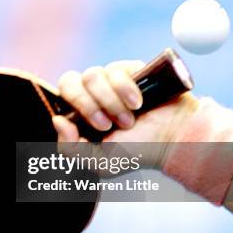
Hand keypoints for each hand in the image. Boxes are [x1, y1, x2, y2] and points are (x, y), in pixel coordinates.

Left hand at [52, 60, 199, 144]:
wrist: (174, 141)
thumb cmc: (138, 152)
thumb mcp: (99, 162)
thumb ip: (70, 149)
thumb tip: (57, 120)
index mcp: (80, 112)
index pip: (60, 96)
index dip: (72, 109)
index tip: (94, 128)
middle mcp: (92, 93)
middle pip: (69, 81)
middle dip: (86, 104)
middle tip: (106, 124)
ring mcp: (109, 80)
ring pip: (91, 75)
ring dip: (109, 101)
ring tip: (128, 119)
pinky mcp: (130, 70)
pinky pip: (114, 70)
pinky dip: (124, 89)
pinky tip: (138, 103)